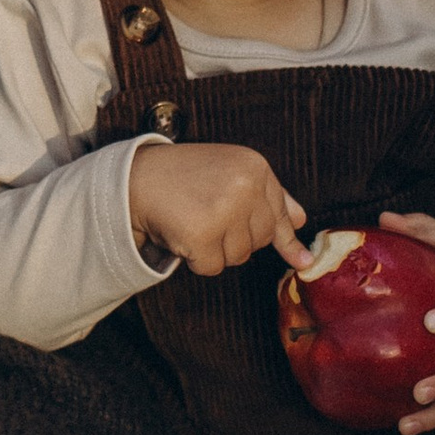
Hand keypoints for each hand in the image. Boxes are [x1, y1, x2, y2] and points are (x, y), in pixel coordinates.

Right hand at [130, 142, 307, 277]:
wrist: (133, 177)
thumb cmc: (182, 175)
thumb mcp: (231, 172)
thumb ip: (268, 196)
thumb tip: (301, 221)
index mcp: (255, 166)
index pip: (279, 215)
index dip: (283, 238)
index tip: (301, 262)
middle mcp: (245, 186)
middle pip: (260, 241)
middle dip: (234, 237)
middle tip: (207, 216)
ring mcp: (224, 210)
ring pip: (238, 257)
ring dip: (214, 249)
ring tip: (192, 219)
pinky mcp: (202, 234)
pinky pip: (212, 268)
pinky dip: (195, 259)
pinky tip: (182, 234)